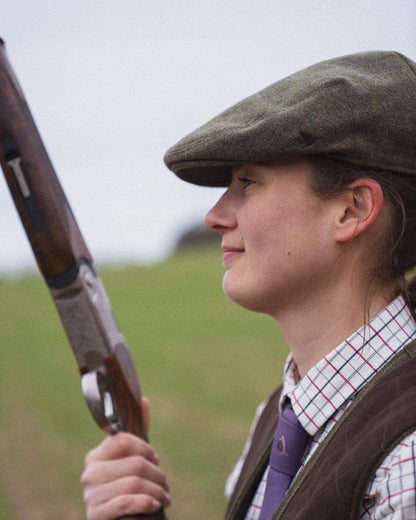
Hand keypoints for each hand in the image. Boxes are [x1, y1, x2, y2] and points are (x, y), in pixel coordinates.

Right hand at [81, 398, 170, 519]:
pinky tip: (154, 505)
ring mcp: (91, 495)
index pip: (123, 440)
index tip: (156, 459)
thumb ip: (138, 432)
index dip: (145, 449)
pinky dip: (146, 503)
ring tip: (164, 497)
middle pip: (135, 463)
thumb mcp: (134, 460)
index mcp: (96, 456)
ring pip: (134, 483)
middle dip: (158, 475)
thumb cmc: (127, 489)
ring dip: (157, 492)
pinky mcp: (96, 514)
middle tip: (165, 484)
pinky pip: (126, 502)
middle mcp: (89, 473)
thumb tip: (144, 400)